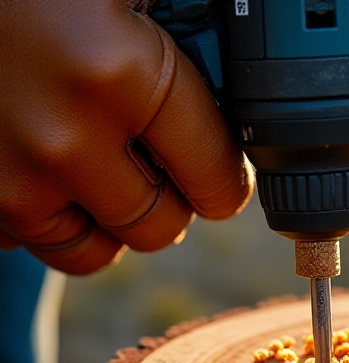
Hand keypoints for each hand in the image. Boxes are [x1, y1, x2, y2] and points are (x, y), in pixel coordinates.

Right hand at [0, 0, 254, 274]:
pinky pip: (28, 241)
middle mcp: (62, 140)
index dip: (227, 181)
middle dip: (172, 201)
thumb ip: (187, 38)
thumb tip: (240, 85)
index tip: (222, 176)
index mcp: (119, 74)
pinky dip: (47, 214)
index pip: (216, 179)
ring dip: (110, 220)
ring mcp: (4, 177)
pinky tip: (46, 168)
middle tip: (162, 167)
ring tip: (105, 173)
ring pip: (94, 252)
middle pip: (159, 227)